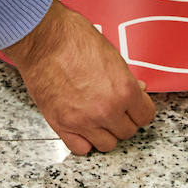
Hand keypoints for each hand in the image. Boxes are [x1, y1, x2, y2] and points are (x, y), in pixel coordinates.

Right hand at [4, 0, 155, 154]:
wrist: (42, 40)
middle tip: (114, 109)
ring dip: (105, 133)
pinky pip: (81, 149)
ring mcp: (84, 121)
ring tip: (98, 119)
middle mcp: (107, 110)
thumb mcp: (111, 54)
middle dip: (123, 120)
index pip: (145, 116)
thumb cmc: (73, 39)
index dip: (140, 110)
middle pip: (127, 132)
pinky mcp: (62, 125)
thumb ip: (125, 78)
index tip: (134, 108)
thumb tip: (137, 89)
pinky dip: (84, 141)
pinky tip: (82, 127)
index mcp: (124, 90)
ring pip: (107, 145)